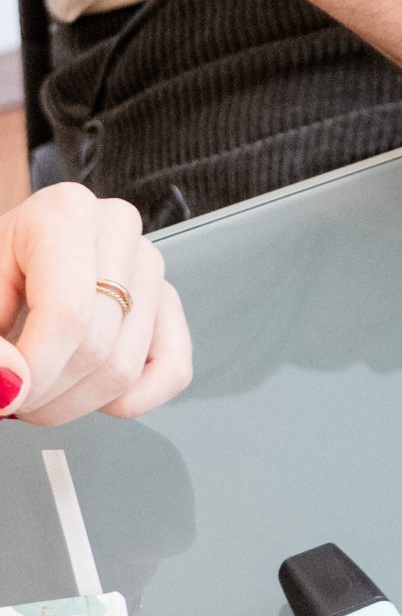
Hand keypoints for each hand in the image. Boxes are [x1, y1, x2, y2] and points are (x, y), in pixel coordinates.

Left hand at [1, 183, 193, 424]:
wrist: (1, 266)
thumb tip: (10, 383)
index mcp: (65, 213)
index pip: (68, 313)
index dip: (33, 370)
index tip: (3, 395)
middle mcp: (118, 230)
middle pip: (96, 347)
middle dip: (44, 392)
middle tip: (8, 395)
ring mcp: (149, 266)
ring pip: (124, 369)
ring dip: (70, 402)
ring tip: (32, 387)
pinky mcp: (167, 303)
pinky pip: (171, 372)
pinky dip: (126, 401)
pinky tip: (81, 390)